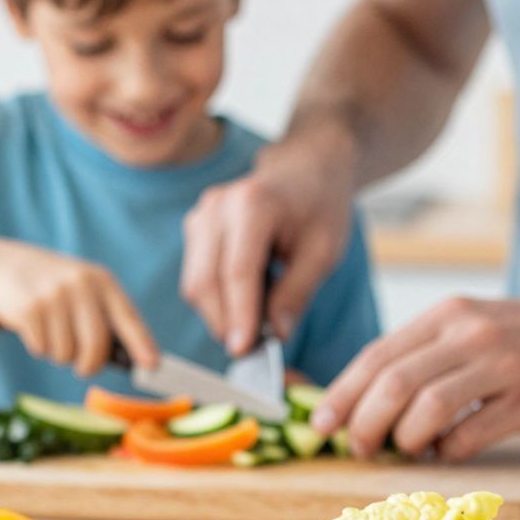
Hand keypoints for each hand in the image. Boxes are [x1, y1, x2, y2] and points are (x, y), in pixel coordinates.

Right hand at [0, 244, 159, 378]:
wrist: (4, 265)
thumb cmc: (54, 289)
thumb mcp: (83, 290)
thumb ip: (106, 319)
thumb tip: (135, 359)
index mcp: (101, 281)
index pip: (127, 317)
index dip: (141, 344)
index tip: (152, 366)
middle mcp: (81, 284)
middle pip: (96, 345)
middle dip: (88, 364)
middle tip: (82, 367)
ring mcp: (54, 295)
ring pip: (66, 353)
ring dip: (58, 353)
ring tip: (50, 331)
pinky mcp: (30, 308)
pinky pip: (42, 349)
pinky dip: (38, 347)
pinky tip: (32, 327)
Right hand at [181, 138, 355, 355]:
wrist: (305, 168)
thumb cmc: (320, 206)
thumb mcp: (324, 252)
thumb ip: (297, 293)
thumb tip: (275, 336)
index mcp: (253, 204)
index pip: (237, 272)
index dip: (239, 316)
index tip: (245, 351)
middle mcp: (217, 207)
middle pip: (205, 281)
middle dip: (224, 323)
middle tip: (253, 350)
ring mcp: (201, 215)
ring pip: (195, 283)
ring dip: (218, 314)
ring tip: (254, 325)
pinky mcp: (196, 228)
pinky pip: (196, 276)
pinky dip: (216, 299)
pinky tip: (245, 302)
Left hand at [314, 294, 519, 458]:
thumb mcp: (472, 326)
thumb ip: (426, 354)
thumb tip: (365, 400)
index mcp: (447, 315)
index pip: (378, 355)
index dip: (343, 394)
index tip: (320, 425)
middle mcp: (469, 334)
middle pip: (393, 383)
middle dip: (363, 423)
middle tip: (358, 448)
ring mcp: (501, 366)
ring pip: (427, 408)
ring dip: (403, 439)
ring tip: (404, 450)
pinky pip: (470, 433)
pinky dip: (447, 450)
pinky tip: (447, 451)